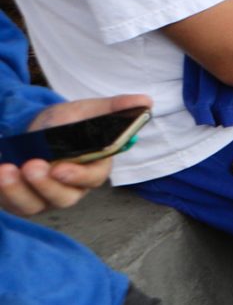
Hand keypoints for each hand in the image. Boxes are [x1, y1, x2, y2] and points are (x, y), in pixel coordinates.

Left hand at [0, 96, 148, 214]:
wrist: (31, 130)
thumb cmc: (63, 122)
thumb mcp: (85, 111)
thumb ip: (113, 108)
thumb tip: (146, 100)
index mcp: (93, 168)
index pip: (93, 178)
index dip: (78, 176)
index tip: (60, 168)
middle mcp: (71, 188)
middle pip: (64, 198)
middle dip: (45, 185)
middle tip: (31, 166)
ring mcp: (45, 197)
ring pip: (36, 204)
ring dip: (19, 190)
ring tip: (7, 169)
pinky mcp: (22, 201)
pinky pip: (13, 204)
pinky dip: (4, 191)